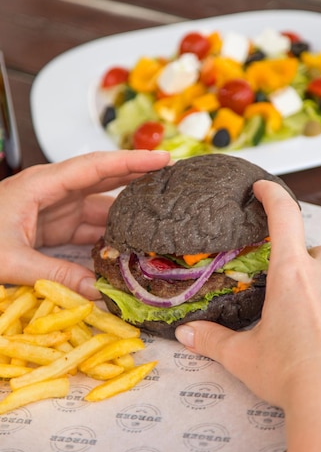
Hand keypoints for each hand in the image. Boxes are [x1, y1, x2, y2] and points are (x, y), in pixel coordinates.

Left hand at [0, 149, 169, 298]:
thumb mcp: (10, 260)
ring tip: (158, 223)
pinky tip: (126, 249)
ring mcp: (54, 211)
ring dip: (125, 218)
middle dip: (138, 180)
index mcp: (42, 185)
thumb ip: (56, 275)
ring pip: (99, 209)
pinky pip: (88, 231)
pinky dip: (107, 239)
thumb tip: (100, 293)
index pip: (96, 167)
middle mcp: (53, 193)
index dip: (131, 161)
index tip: (163, 158)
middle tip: (173, 183)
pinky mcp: (52, 230)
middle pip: (104, 181)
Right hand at [176, 180, 320, 408]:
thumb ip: (211, 340)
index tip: (262, 187)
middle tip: (284, 292)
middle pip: (309, 249)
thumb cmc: (289, 374)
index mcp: (290, 272)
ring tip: (310, 308)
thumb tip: (185, 335)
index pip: (283, 215)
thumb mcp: (243, 356)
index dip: (271, 194)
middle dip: (296, 263)